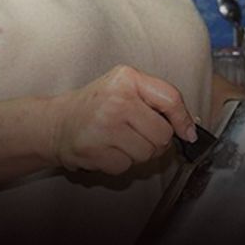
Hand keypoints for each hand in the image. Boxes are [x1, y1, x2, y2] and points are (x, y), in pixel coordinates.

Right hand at [52, 65, 197, 174]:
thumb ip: (156, 101)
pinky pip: (126, 166)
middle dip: (155, 141)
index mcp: (127, 78)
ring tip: (118, 141)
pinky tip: (106, 150)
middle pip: (162, 134)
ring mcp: (104, 125)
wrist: (55, 123)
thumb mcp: (125, 88)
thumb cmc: (96, 106)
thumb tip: (189, 129)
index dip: (184, 120)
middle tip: (136, 135)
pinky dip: (119, 164)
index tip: (187, 133)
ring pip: (146, 153)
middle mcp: (116, 99)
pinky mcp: (93, 149)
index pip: (171, 98)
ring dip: (137, 154)